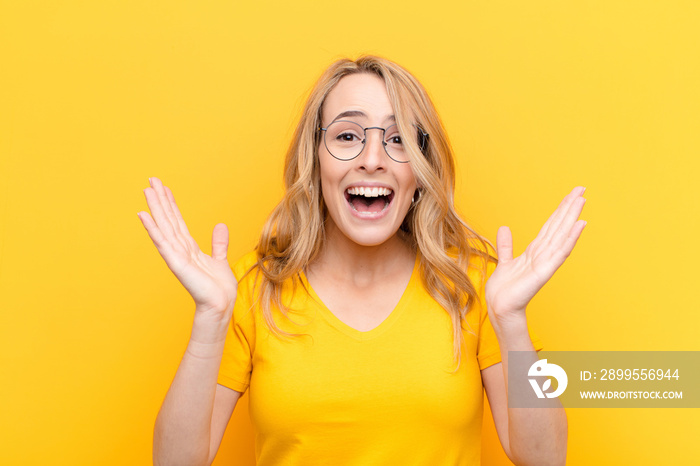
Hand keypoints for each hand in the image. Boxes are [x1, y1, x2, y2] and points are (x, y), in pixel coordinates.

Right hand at [137, 178, 236, 321]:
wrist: (220, 304)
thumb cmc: (218, 288)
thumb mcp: (221, 260)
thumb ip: (218, 244)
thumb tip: (220, 226)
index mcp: (189, 248)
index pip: (177, 221)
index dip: (171, 204)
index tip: (164, 187)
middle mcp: (180, 249)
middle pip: (168, 219)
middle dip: (160, 199)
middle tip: (151, 180)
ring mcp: (176, 255)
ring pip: (163, 226)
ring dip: (154, 207)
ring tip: (146, 190)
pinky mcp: (176, 263)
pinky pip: (162, 242)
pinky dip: (153, 228)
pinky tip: (144, 215)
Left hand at [485, 187, 586, 321]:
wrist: (500, 307)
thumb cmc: (505, 290)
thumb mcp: (504, 262)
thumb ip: (506, 246)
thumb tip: (504, 227)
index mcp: (535, 251)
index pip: (551, 226)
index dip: (560, 210)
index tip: (571, 194)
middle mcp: (543, 254)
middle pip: (559, 226)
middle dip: (569, 208)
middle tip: (581, 189)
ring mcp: (546, 263)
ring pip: (561, 235)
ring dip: (572, 218)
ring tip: (582, 200)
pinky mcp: (544, 272)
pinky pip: (559, 252)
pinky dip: (570, 239)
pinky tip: (579, 225)